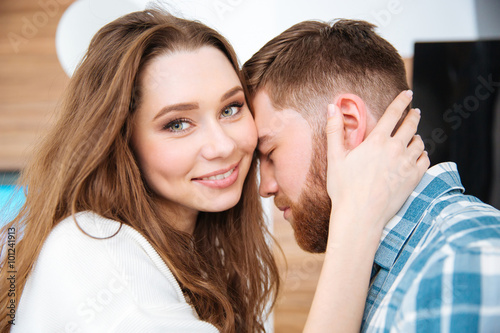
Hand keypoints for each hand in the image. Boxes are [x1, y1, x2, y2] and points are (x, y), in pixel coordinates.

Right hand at [326, 90, 428, 241]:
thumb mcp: (335, 157)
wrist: (360, 215)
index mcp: (377, 141)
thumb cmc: (344, 188)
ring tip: (414, 136)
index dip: (401, 101)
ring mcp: (406, 164)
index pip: (393, 114)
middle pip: (411, 125)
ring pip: (419, 143)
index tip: (408, 94)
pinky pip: (425, 160)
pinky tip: (418, 155)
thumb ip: (334, 130)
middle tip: (415, 111)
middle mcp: (395, 149)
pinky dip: (423, 154)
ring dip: (417, 136)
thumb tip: (331, 106)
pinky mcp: (414, 179)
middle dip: (413, 115)